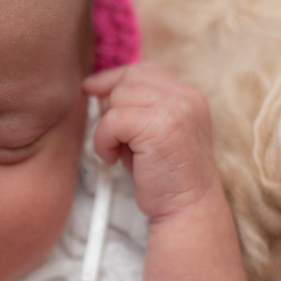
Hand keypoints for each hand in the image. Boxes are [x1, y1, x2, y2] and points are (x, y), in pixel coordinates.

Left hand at [84, 61, 220, 221]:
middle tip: (117, 140)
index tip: (91, 89)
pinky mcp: (159, 127)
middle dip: (112, 107)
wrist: (186, 209)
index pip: (144, 70)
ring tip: (118, 153)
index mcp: (188, 95)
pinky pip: (112, 121)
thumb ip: (135, 107)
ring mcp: (176, 109)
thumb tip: (95, 87)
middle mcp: (186, 96)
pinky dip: (103, 141)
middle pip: (128, 80)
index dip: (114, 78)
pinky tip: (113, 160)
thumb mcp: (153, 133)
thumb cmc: (164, 176)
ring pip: (118, 98)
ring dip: (108, 128)